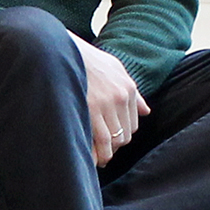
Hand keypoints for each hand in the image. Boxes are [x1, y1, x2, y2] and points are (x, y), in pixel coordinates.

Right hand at [81, 45, 146, 164]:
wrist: (63, 50)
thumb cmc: (87, 60)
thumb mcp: (114, 69)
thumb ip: (132, 91)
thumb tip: (145, 111)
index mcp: (128, 88)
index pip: (133, 124)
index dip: (122, 136)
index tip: (111, 141)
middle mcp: (120, 97)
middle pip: (125, 134)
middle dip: (114, 147)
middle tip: (103, 152)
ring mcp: (106, 104)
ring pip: (114, 140)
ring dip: (107, 154)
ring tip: (98, 159)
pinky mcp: (90, 110)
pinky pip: (100, 140)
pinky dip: (97, 153)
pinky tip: (92, 158)